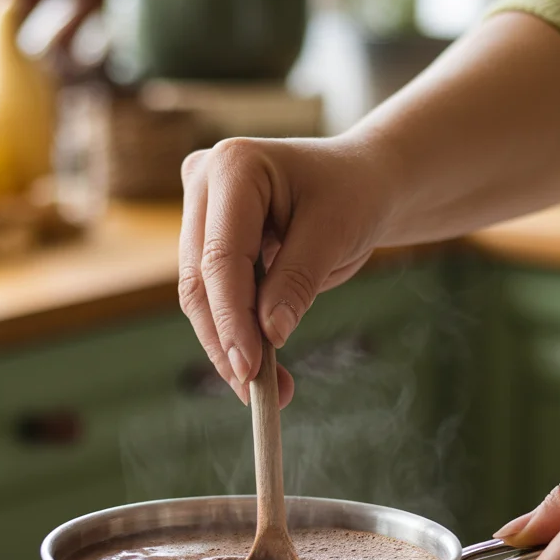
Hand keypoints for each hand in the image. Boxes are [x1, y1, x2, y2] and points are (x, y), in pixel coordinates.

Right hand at [178, 135, 393, 404]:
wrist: (361, 182)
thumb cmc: (353, 195)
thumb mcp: (336, 234)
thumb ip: (298, 281)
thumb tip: (269, 335)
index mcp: (233, 166)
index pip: (221, 256)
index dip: (232, 318)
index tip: (250, 369)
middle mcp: (202, 183)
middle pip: (200, 281)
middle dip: (228, 340)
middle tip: (257, 393)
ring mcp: (198, 211)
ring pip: (200, 296)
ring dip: (229, 346)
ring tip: (267, 391)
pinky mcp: (204, 240)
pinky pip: (213, 296)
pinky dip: (236, 334)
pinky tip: (261, 371)